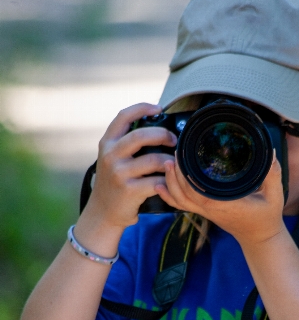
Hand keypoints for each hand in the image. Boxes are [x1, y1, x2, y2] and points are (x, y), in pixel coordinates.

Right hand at [82, 103, 176, 230]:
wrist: (103, 211)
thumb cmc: (115, 181)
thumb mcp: (112, 157)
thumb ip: (127, 143)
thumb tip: (158, 126)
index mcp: (107, 143)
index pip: (123, 116)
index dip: (142, 108)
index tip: (158, 108)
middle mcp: (110, 156)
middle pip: (141, 135)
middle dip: (163, 134)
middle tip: (174, 140)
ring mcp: (119, 173)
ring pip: (153, 160)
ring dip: (169, 160)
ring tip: (174, 163)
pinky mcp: (129, 190)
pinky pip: (156, 181)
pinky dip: (167, 180)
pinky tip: (170, 181)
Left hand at [155, 152, 286, 246]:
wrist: (259, 237)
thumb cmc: (266, 217)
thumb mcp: (275, 195)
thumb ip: (273, 174)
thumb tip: (271, 153)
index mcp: (225, 205)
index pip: (198, 193)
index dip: (186, 178)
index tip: (183, 158)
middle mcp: (211, 209)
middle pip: (184, 195)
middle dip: (174, 175)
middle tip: (172, 155)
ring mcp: (206, 212)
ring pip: (180, 200)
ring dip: (170, 183)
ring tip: (166, 164)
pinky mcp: (205, 211)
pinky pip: (182, 204)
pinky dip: (169, 196)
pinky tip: (160, 186)